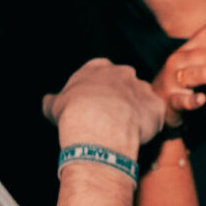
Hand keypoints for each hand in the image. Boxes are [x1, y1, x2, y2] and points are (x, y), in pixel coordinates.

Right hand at [42, 57, 166, 158]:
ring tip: (125, 131)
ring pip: (143, 99)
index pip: (101, 71)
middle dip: (120, 99)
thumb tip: (48, 101)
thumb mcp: (55, 105)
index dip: (98, 89)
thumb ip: (53, 100)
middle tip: (111, 119)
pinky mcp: (157, 107)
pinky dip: (150, 126)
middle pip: (125, 84)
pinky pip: (156, 117)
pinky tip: (138, 137)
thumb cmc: (74, 114)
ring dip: (137, 112)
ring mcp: (143, 89)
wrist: (99, 127)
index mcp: (99, 68)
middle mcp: (124, 73)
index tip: (94, 103)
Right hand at [155, 11, 205, 126]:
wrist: (158, 108)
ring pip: (193, 75)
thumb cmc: (189, 84)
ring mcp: (174, 82)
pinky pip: (181, 101)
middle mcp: (180, 62)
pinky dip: (192, 100)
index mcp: (191, 51)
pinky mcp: (171, 102)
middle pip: (202, 55)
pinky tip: (203, 99)